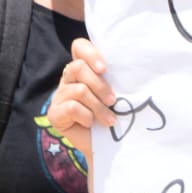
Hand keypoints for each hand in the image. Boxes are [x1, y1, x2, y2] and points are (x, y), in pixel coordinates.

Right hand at [46, 37, 114, 157]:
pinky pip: (71, 107)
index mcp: (86, 70)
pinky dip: (86, 116)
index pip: (79, 47)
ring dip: (98, 107)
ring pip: (79, 90)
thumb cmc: (117, 116)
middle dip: (100, 85)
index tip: (104, 69)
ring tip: (110, 120)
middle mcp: (70, 79)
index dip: (90, 54)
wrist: (109, 145)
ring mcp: (60, 95)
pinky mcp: (55, 113)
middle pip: (78, 67)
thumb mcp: (121, 94)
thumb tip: (135, 68)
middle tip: (113, 100)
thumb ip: (119, 80)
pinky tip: (91, 123)